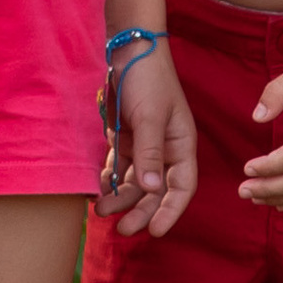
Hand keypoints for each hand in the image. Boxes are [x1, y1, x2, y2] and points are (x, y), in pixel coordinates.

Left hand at [97, 48, 196, 236]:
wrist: (128, 50)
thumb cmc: (147, 80)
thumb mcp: (150, 117)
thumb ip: (150, 154)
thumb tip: (153, 190)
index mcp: (182, 144)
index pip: (182, 187)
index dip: (171, 211)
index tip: (156, 232)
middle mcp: (166, 149)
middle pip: (156, 191)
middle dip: (140, 211)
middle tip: (122, 230)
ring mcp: (145, 144)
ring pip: (136, 182)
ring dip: (121, 197)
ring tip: (102, 210)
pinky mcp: (127, 138)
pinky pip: (120, 167)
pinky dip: (111, 179)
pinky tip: (100, 187)